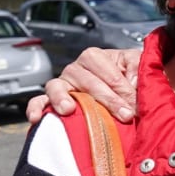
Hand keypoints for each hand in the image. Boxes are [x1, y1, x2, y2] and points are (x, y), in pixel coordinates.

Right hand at [25, 48, 141, 123]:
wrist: (121, 89)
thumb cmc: (128, 75)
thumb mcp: (137, 64)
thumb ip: (138, 68)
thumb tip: (132, 82)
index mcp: (95, 57)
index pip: (109, 74)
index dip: (123, 91)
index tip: (134, 106)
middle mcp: (76, 68)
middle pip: (88, 82)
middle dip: (107, 100)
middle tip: (124, 115)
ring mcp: (62, 84)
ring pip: (57, 87)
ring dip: (62, 98)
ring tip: (68, 110)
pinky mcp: (52, 100)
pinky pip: (39, 102)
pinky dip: (36, 108)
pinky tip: (37, 118)